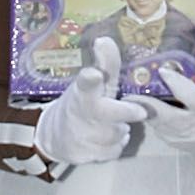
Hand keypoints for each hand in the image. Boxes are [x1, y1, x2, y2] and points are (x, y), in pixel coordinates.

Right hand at [35, 39, 150, 167]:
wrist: (53, 135)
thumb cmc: (81, 105)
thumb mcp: (92, 85)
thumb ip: (105, 65)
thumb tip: (106, 39)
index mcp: (82, 92)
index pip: (84, 84)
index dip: (90, 79)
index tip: (94, 74)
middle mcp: (79, 113)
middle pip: (104, 113)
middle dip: (123, 112)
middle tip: (141, 111)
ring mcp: (80, 136)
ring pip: (115, 134)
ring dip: (120, 129)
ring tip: (113, 123)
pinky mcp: (82, 155)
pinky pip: (112, 151)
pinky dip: (114, 146)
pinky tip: (106, 139)